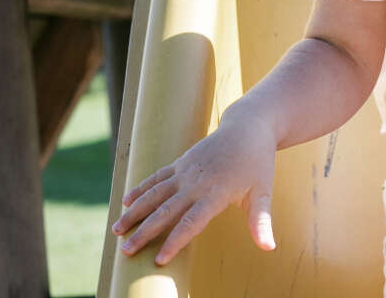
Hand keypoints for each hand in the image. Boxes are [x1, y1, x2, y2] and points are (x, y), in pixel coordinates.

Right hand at [111, 109, 278, 265]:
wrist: (248, 126)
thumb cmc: (257, 162)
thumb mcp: (262, 192)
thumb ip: (261, 221)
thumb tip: (269, 247)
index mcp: (215, 192)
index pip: (191, 222)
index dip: (175, 241)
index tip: (159, 259)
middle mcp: (196, 182)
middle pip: (166, 210)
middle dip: (145, 232)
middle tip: (126, 251)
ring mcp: (185, 171)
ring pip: (155, 194)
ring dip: (135, 212)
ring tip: (117, 231)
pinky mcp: (181, 163)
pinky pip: (157, 177)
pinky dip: (141, 189)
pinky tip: (126, 203)